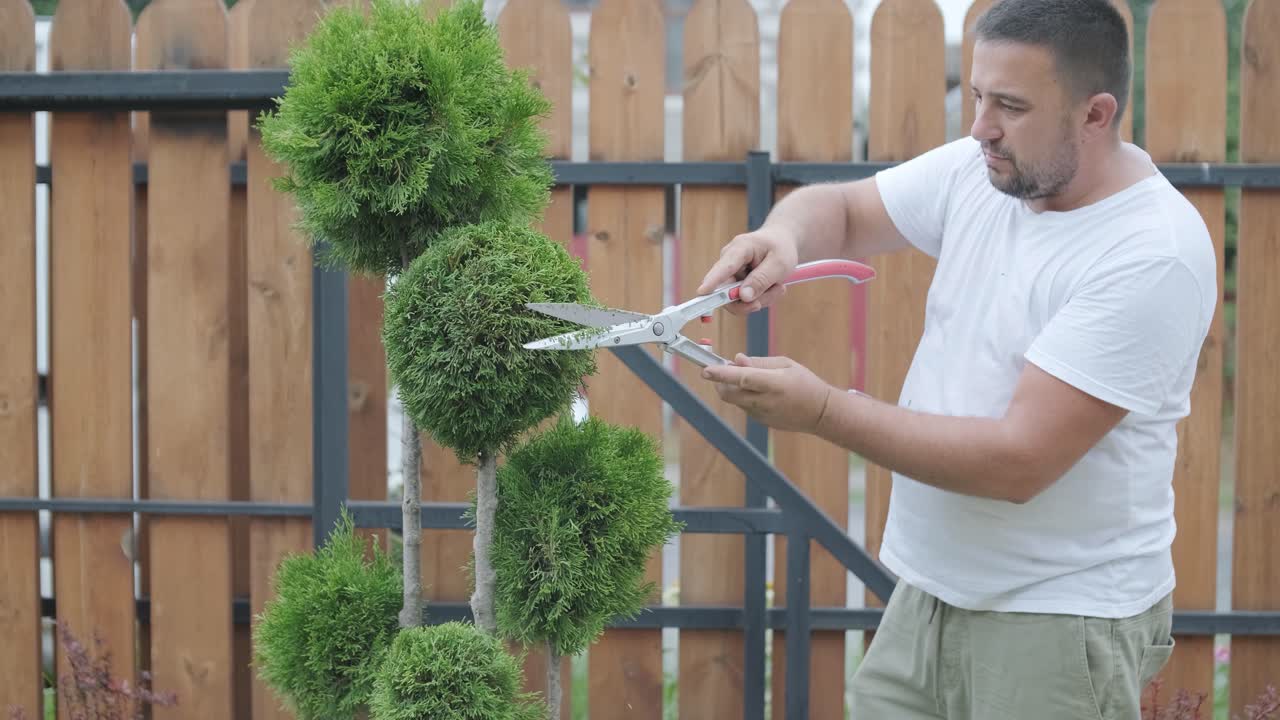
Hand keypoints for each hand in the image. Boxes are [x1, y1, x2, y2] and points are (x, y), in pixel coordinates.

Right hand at [696, 225, 799, 314]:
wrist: (780, 242)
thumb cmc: (780, 248)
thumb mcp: (779, 263)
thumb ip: (761, 279)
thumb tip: (743, 297)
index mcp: (739, 249)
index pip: (723, 267)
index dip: (712, 281)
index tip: (702, 293)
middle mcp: (728, 261)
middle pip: (726, 291)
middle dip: (751, 300)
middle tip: (777, 290)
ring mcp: (730, 274)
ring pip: (737, 300)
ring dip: (761, 298)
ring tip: (778, 285)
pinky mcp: (734, 283)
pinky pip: (742, 301)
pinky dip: (760, 298)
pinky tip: (772, 286)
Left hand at [702, 354, 834, 433]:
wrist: (820, 413)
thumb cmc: (805, 383)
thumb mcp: (786, 364)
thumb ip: (759, 363)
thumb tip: (736, 359)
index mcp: (774, 384)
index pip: (742, 378)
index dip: (722, 374)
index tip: (706, 369)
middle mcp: (765, 401)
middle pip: (729, 394)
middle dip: (720, 382)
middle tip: (722, 370)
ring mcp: (761, 415)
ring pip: (735, 400)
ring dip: (733, 389)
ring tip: (748, 379)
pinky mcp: (760, 422)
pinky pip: (744, 407)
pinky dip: (744, 397)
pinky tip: (760, 392)